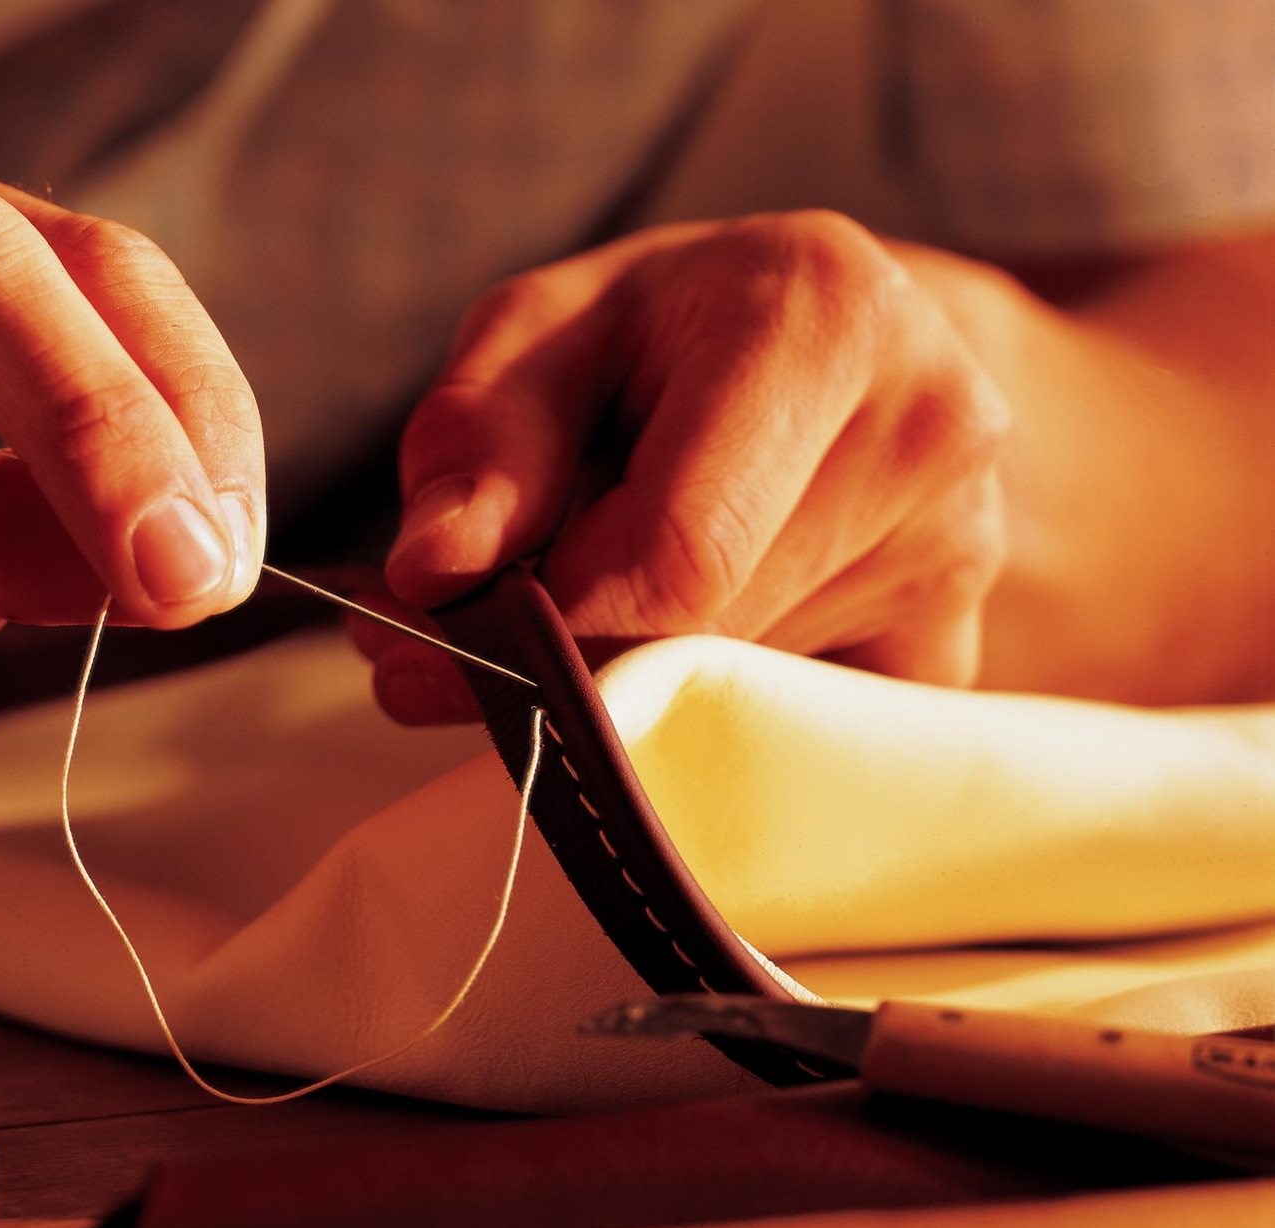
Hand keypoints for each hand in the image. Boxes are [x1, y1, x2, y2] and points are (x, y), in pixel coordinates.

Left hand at [369, 210, 1010, 722]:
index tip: (446, 643)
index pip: (676, 558)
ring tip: (604, 587)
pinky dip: (700, 713)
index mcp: (827, 321)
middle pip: (704, 640)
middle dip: (570, 655)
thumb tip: (432, 573)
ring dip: (632, 679)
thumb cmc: (659, 332)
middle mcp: (928, 430)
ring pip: (736, 703)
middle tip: (492, 619)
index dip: (547, 627)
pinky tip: (684, 628)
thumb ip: (477, 443)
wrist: (823, 338)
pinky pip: (786, 739)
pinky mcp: (954, 644)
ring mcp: (961, 550)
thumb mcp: (541, 335)